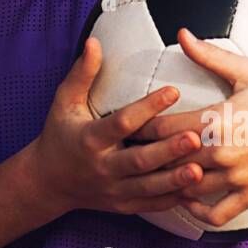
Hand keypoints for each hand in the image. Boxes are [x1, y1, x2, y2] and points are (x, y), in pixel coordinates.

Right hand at [26, 36, 205, 217]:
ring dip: (175, 180)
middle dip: (167, 150)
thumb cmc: (59, 135)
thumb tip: (94, 43)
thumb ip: (82, 73)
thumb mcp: (64, 102)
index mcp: (90, 139)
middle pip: (139, 160)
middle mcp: (103, 167)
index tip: (172, 91)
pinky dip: (172, 199)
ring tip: (200, 170)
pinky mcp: (123, 205)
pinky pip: (151, 204)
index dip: (147, 107)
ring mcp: (113, 190)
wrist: (48, 181)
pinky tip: (194, 192)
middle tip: (195, 137)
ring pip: (148, 187)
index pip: (122, 123)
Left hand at [125, 28, 247, 228]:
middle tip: (125, 154)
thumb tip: (181, 33)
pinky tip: (186, 198)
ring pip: (186, 188)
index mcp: (216, 119)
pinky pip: (215, 214)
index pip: (160, 128)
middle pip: (166, 160)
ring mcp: (236, 178)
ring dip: (165, 183)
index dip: (137, 128)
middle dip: (143, 157)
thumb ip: (209, 55)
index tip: (124, 126)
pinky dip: (196, 211)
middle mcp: (221, 152)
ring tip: (149, 176)